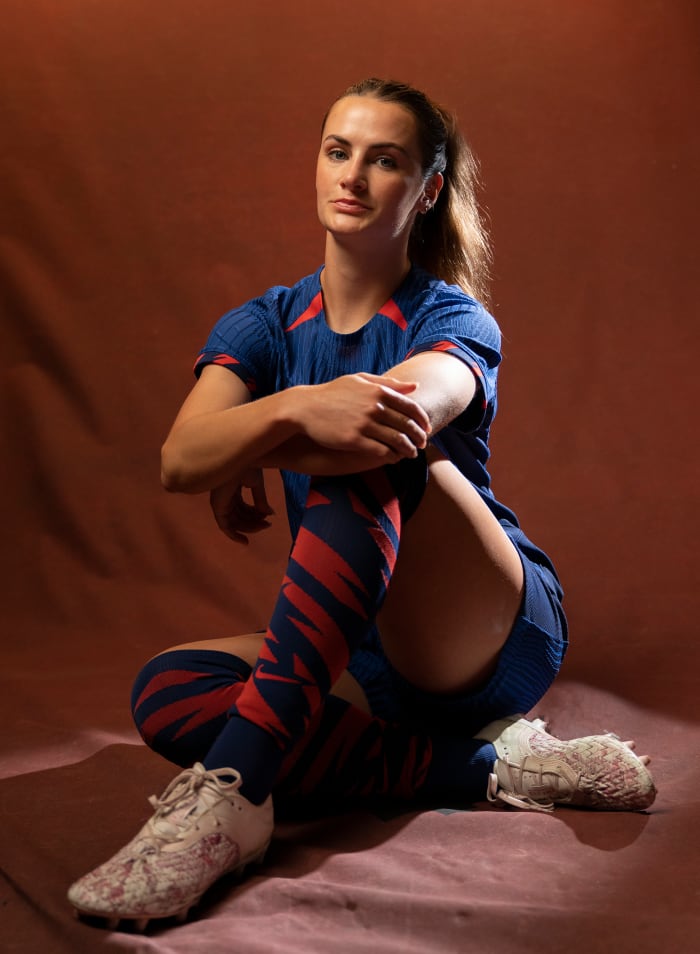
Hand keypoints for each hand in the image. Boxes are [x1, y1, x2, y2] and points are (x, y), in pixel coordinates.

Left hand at [209, 469, 274, 544]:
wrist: (241, 460)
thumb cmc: (247, 465)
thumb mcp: (257, 485)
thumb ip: (261, 500)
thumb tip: (269, 514)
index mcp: (233, 490)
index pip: (243, 508)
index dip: (256, 515)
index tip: (269, 519)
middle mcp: (225, 498)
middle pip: (239, 516)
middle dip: (254, 522)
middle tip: (267, 525)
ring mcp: (220, 503)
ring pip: (234, 523)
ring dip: (249, 527)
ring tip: (263, 526)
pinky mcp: (217, 507)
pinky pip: (224, 526)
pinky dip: (233, 535)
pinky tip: (245, 540)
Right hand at [295, 373, 430, 461]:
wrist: (305, 408)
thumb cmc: (333, 393)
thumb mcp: (359, 380)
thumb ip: (387, 383)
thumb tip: (414, 386)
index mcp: (378, 391)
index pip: (411, 407)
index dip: (423, 420)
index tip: (427, 428)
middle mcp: (374, 407)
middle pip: (407, 425)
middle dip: (419, 437)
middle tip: (423, 444)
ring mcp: (364, 424)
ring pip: (397, 441)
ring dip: (409, 449)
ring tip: (412, 454)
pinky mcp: (354, 440)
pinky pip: (381, 451)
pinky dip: (393, 456)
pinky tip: (395, 458)